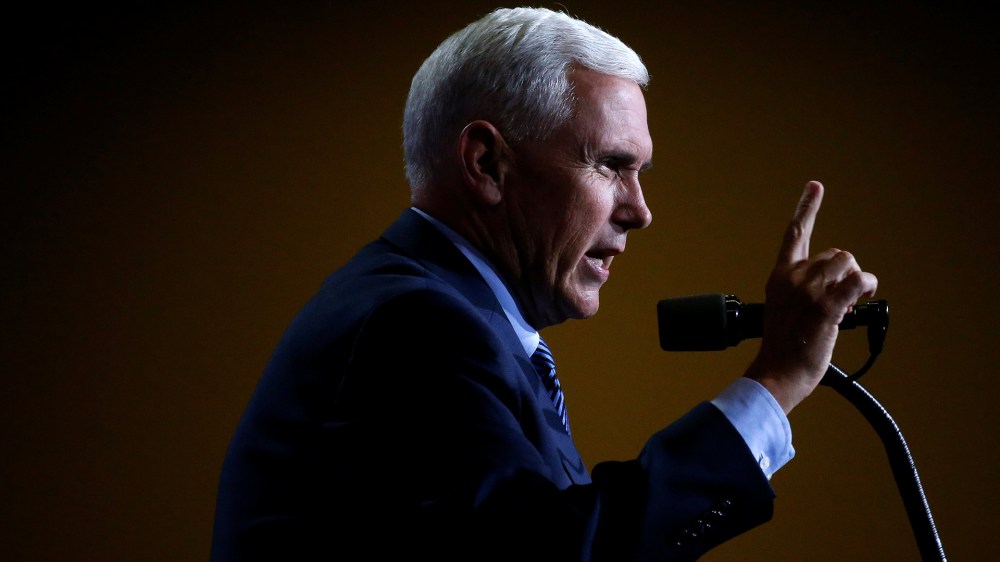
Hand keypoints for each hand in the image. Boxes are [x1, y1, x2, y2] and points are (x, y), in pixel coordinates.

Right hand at [744, 181, 877, 413]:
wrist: (777, 372)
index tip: (815, 186)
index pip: (795, 234)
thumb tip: (838, 290)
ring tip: (849, 303)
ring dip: (856, 280)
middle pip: (834, 254)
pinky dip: (865, 287)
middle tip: (843, 299)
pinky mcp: (826, 306)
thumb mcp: (784, 309)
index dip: (807, 207)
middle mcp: (793, 277)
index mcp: (780, 276)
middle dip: (845, 273)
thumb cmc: (783, 347)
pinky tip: (861, 297)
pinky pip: (857, 282)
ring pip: (847, 263)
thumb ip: (803, 290)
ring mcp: (808, 290)